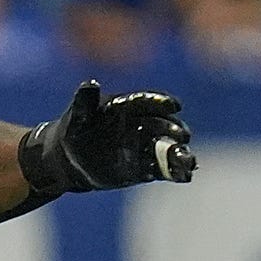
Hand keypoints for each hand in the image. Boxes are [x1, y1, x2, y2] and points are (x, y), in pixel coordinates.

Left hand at [23, 80, 194, 194]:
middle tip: (182, 136)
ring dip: (179, 153)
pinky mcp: (146, 166)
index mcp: (129, 107)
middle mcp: (143, 124)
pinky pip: (164, 168)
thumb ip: (85, 102)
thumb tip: (89, 84)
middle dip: (174, 130)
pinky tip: (186, 176)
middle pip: (163, 125)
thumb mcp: (77, 117)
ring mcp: (146, 146)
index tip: (173, 106)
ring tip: (188, 160)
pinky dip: (175, 172)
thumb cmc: (75, 131)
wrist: (72, 159)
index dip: (161, 102)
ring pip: (168, 147)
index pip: (148, 101)